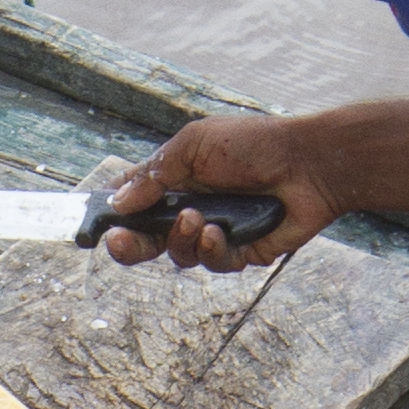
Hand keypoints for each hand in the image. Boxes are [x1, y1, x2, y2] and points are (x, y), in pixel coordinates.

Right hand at [95, 113, 341, 274]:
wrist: (309, 164)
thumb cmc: (254, 145)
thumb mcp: (195, 145)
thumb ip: (155, 174)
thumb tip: (118, 201)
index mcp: (176, 180)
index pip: (135, 204)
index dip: (115, 216)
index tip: (99, 225)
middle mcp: (192, 208)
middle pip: (148, 240)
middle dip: (129, 245)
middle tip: (118, 242)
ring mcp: (215, 232)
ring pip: (178, 255)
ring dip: (180, 239)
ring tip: (196, 218)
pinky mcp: (240, 253)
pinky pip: (212, 263)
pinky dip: (211, 249)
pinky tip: (218, 233)